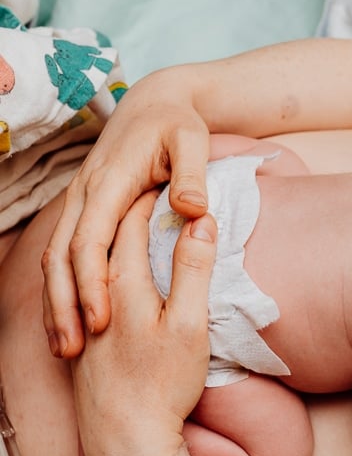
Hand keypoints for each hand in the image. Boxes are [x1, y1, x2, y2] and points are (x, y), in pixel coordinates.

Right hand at [41, 68, 211, 358]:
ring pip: (54, 258)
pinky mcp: (83, 210)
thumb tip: (192, 210)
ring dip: (56, 303)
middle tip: (73, 352)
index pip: (91, 240)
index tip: (101, 321)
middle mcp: (85, 194)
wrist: (155, 102)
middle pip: (62, 257)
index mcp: (109, 183)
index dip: (92, 284)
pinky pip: (62, 254)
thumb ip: (192, 175)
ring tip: (65, 348)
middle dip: (64, 306)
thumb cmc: (177, 124)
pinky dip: (60, 289)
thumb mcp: (193, 141)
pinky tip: (68, 321)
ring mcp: (79, 202)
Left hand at [71, 193, 216, 455]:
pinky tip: (114, 282)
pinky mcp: (81, 344)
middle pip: (111, 239)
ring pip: (96, 266)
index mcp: (123, 282)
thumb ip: (193, 270)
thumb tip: (201, 220)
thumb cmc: (163, 385)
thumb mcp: (189, 325)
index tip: (173, 181)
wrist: (125, 441)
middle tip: (156, 194)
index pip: (135, 221)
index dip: (155, 197)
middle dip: (133, 212)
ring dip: (116, 242)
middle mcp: (95, 293)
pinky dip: (104, 274)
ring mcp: (84, 320)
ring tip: (135, 229)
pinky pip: (90, 293)